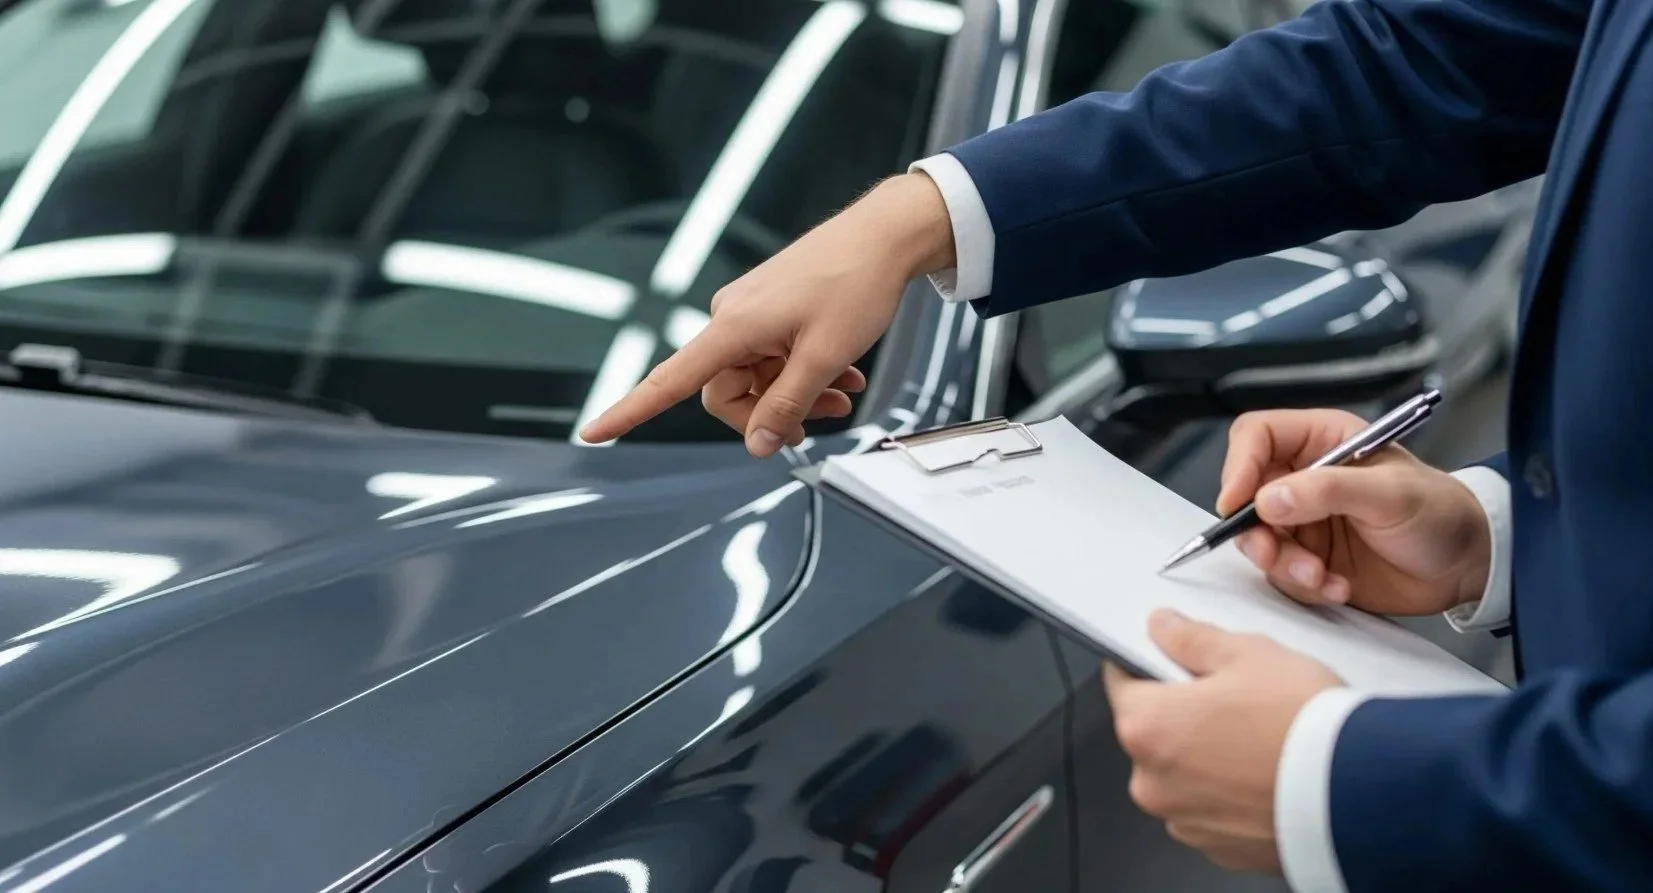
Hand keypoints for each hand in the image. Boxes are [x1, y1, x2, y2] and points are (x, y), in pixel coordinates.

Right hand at [578, 173, 955, 456]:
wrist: (884, 236)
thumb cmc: (856, 283)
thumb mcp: (824, 357)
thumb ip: (787, 405)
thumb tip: (757, 445)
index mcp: (733, 327)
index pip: (669, 381)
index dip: (629, 411)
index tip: (594, 433)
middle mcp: (731, 317)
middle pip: (725, 393)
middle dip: (770, 413)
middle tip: (818, 419)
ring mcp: (750, 312)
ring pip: (757, 378)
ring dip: (795, 394)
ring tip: (841, 393)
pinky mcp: (769, 308)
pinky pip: (772, 356)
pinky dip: (802, 370)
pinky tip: (840, 374)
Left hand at [1104, 609, 1341, 872]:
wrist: (1362, 791)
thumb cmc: (1302, 723)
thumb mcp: (1246, 654)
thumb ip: (1191, 639)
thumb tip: (1163, 628)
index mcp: (1146, 727)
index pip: (1122, 684)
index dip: (1146, 665)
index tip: (1166, 660)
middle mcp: (1153, 783)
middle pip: (1154, 734)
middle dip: (1185, 714)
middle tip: (1234, 698)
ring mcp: (1185, 821)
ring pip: (1183, 775)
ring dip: (1208, 758)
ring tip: (1258, 738)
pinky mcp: (1220, 849)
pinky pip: (1213, 810)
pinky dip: (1231, 793)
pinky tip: (1266, 773)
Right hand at [1218, 408, 1491, 614]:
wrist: (1467, 567)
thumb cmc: (1441, 513)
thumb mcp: (1389, 494)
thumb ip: (1327, 491)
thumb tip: (1268, 498)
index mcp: (1322, 443)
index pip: (1257, 437)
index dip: (1238, 466)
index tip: (1237, 503)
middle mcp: (1305, 479)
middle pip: (1246, 496)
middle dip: (1257, 532)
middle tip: (1275, 554)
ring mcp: (1305, 522)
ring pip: (1259, 541)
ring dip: (1282, 566)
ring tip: (1320, 577)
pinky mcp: (1310, 559)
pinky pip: (1282, 575)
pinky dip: (1304, 587)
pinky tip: (1338, 587)